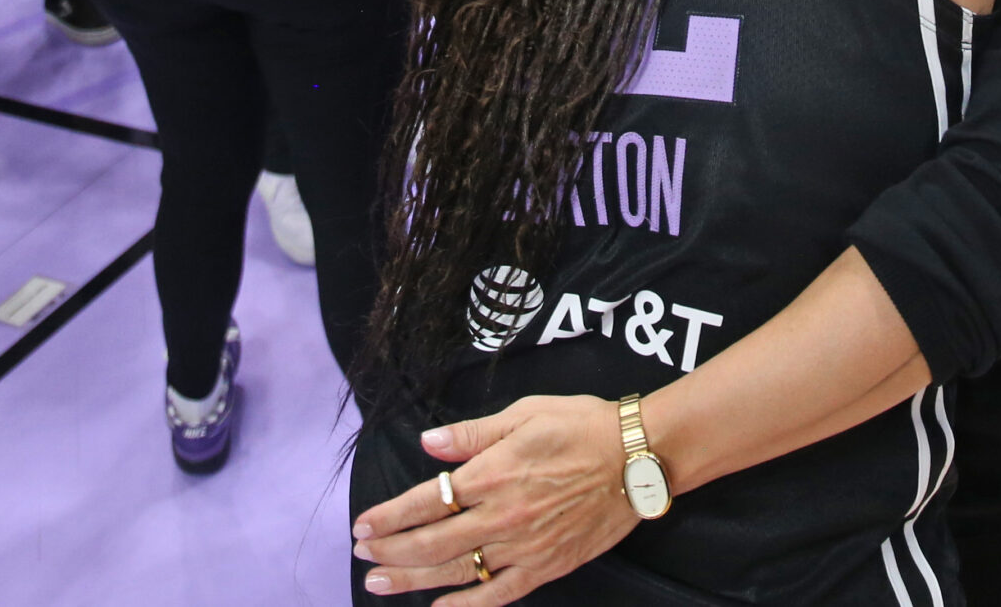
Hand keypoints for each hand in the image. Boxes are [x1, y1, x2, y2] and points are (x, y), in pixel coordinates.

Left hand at [351, 396, 635, 599]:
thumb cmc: (582, 426)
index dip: (389, 516)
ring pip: (457, 571)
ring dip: (412, 580)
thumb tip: (428, 443)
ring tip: (378, 585)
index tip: (362, 524)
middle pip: (432, 541)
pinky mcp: (546, 567)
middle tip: (361, 555)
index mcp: (493, 473)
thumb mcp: (525, 412)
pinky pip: (499, 595)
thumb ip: (472, 433)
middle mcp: (502, 515)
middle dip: (390, 550)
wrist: (639, 457)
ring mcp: (524, 546)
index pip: (426, 500)